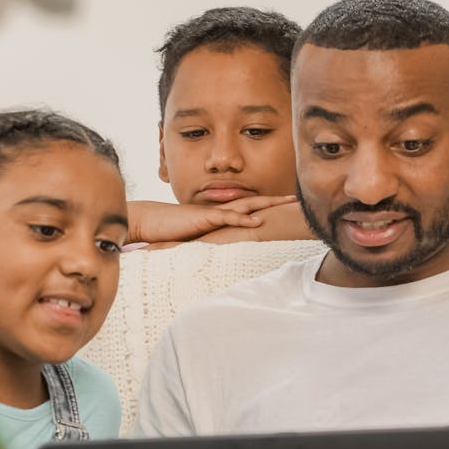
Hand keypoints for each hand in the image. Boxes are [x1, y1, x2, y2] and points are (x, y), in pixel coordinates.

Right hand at [127, 196, 296, 244]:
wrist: (152, 222)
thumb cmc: (173, 230)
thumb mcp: (198, 236)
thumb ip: (212, 239)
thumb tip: (223, 249)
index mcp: (221, 214)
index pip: (249, 207)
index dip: (268, 205)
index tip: (286, 206)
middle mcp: (221, 210)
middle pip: (254, 202)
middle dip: (275, 200)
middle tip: (296, 198)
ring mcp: (214, 212)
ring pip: (246, 205)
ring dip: (267, 203)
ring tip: (286, 202)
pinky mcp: (205, 218)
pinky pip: (227, 217)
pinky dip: (243, 219)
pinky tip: (258, 220)